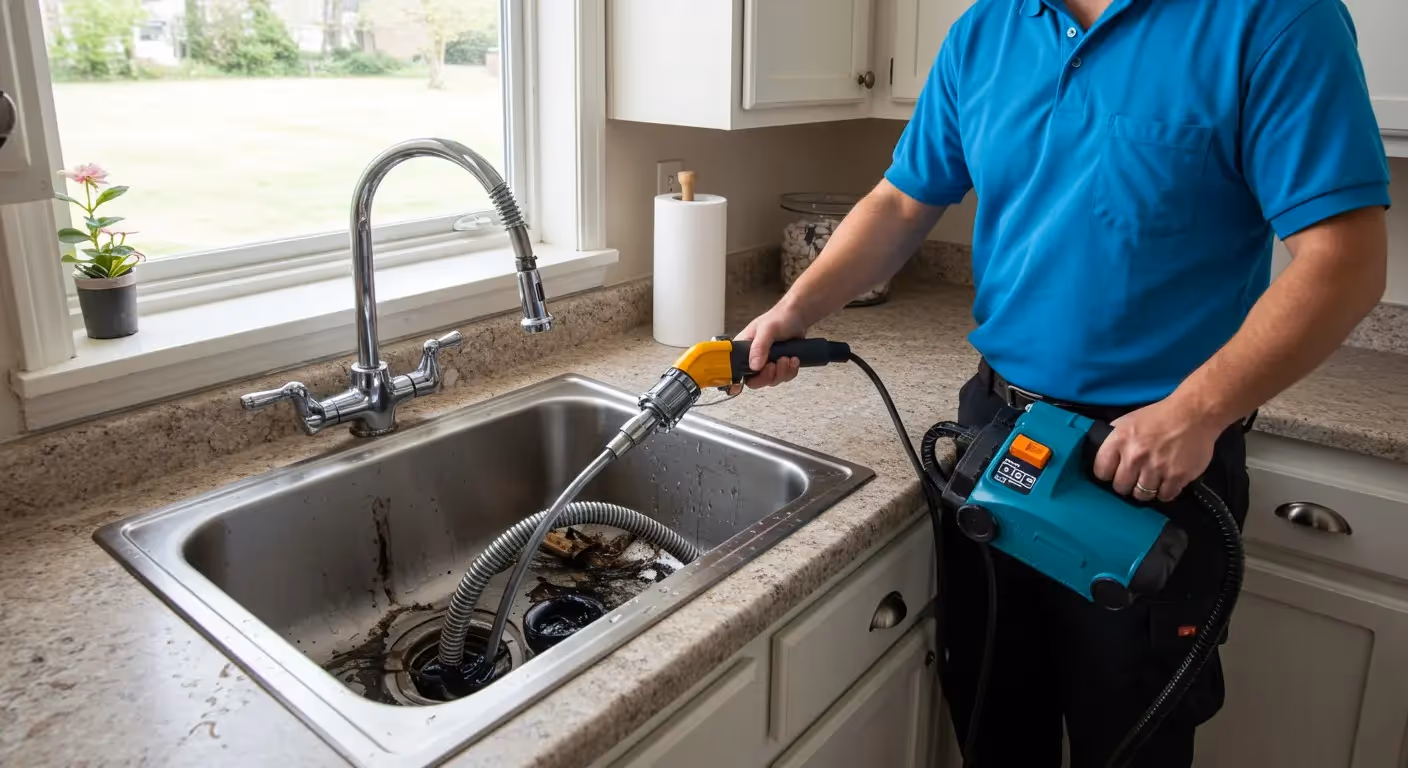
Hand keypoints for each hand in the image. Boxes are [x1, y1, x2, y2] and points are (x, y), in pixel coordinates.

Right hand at [729, 304, 809, 391]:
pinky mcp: (779, 365)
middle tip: (776, 364)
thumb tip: (754, 366)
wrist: (797, 316)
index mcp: (743, 349)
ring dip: (782, 372)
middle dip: (769, 376)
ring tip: (787, 358)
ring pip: (772, 380)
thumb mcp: (767, 329)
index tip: (753, 379)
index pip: (737, 371)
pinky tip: (793, 359)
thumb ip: (759, 347)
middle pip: (756, 381)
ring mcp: (766, 362)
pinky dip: (791, 371)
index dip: (741, 380)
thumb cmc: (780, 317)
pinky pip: (784, 377)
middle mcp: (753, 358)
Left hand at [1092, 395, 1225, 502]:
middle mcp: (1135, 456)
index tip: (1114, 473)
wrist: (1194, 413)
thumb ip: (1114, 439)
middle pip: (1121, 487)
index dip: (1107, 474)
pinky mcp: (1177, 476)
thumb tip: (1101, 455)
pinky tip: (1167, 482)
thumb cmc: (1160, 416)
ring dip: (1146, 490)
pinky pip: (1165, 496)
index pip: (1101, 471)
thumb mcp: (1128, 421)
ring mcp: (1157, 467)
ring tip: (1152, 481)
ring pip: (1142, 495)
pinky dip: (1165, 492)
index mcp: (1120, 440)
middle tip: (1135, 479)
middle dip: (1127, 484)